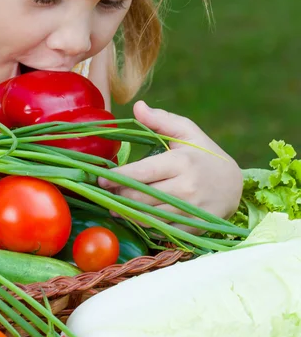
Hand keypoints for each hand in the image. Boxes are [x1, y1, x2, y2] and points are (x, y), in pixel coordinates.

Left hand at [98, 101, 242, 231]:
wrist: (235, 185)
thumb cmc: (204, 154)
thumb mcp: (187, 131)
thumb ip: (160, 120)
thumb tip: (137, 106)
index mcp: (181, 163)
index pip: (142, 173)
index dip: (118, 177)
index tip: (101, 178)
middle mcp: (186, 189)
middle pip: (141, 196)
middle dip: (118, 195)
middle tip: (104, 191)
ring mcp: (190, 211)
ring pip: (149, 216)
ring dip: (126, 213)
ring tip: (113, 206)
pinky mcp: (193, 229)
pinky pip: (162, 231)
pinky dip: (145, 225)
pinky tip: (134, 218)